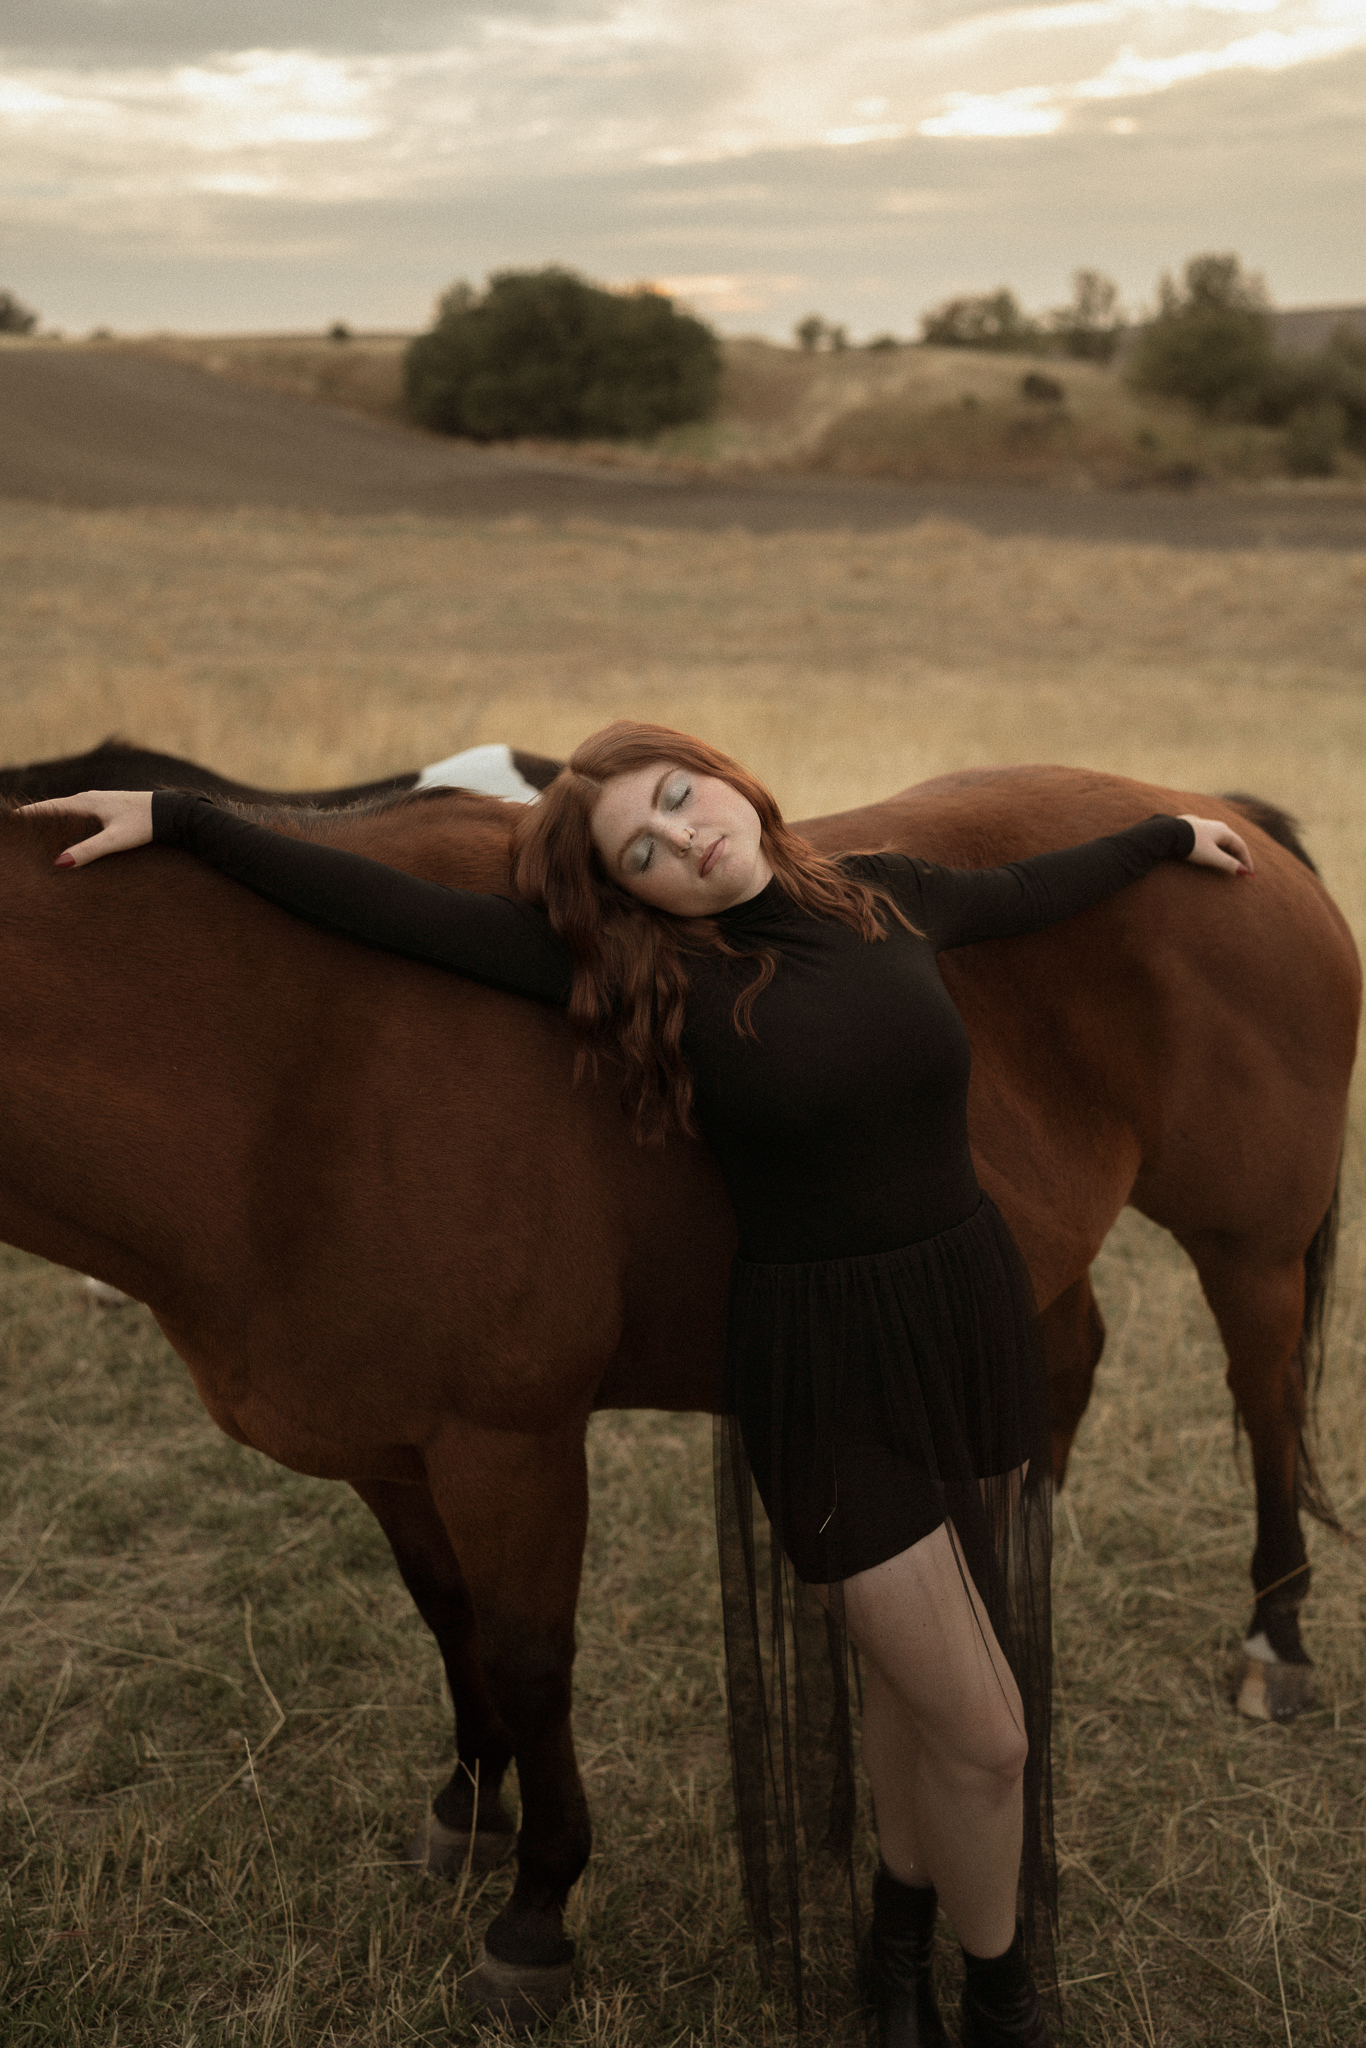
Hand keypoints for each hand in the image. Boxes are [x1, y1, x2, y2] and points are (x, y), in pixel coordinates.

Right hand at [18, 790, 154, 867]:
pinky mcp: (108, 811)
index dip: (26, 816)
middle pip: (53, 811)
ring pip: (66, 815)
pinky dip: (67, 827)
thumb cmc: (144, 824)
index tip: (10, 825)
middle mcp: (87, 800)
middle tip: (18, 837)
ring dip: (52, 826)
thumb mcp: (114, 840)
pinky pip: (79, 818)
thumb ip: (88, 851)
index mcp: (84, 802)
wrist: (171, 813)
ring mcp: (98, 804)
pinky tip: (67, 840)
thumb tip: (59, 863)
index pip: (45, 808)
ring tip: (36, 841)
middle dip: (35, 823)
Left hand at [1177, 813, 1254, 876]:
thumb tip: (1243, 871)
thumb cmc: (1190, 845)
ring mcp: (1202, 826)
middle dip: (1238, 856)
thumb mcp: (1211, 856)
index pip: (1241, 846)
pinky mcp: (1191, 829)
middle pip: (1232, 842)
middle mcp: (1215, 825)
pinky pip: (1208, 839)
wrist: (1167, 834)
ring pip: (1220, 840)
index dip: (1247, 860)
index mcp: (1223, 830)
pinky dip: (1214, 848)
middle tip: (1243, 870)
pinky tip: (1211, 850)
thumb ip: (1228, 864)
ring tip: (1229, 862)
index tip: (1249, 874)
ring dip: (1227, 851)